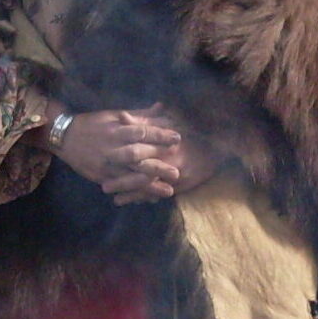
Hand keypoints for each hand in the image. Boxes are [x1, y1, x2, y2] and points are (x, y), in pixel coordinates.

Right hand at [51, 108, 181, 198]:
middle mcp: (111, 147)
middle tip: (177, 171)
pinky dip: (135, 193)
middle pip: (136, 156)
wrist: (65, 137)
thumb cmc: (94, 124)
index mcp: (116, 128)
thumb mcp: (115, 115)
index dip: (159, 135)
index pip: (141, 132)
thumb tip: (162, 107)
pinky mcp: (101, 177)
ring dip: (149, 184)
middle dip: (157, 164)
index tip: (177, 139)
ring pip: (129, 175)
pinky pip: (120, 187)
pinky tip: (150, 198)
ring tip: (169, 190)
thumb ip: (140, 114)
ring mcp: (106, 164)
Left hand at [106, 122, 220, 204]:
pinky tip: (126, 202)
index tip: (101, 156)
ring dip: (128, 191)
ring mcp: (171, 172)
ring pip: (146, 184)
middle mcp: (165, 156)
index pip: (135, 145)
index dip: (117, 151)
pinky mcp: (177, 185)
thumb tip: (121, 116)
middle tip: (102, 183)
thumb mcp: (168, 120)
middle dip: (119, 176)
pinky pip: (157, 193)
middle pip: (138, 167)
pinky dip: (142, 198)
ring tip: (111, 195)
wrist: (216, 147)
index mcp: (161, 139)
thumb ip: (144, 119)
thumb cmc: (189, 131)